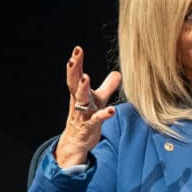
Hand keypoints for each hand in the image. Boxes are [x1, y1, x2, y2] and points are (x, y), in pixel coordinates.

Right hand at [55, 46, 121, 166]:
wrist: (77, 141)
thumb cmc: (87, 117)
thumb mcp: (98, 100)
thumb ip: (107, 86)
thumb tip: (118, 73)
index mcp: (79, 93)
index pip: (75, 75)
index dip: (76, 62)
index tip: (77, 49)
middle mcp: (78, 101)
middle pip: (74, 83)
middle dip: (74, 70)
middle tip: (75, 58)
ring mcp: (82, 113)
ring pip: (81, 99)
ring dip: (83, 88)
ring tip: (86, 78)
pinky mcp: (89, 126)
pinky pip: (96, 119)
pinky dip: (103, 114)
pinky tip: (111, 110)